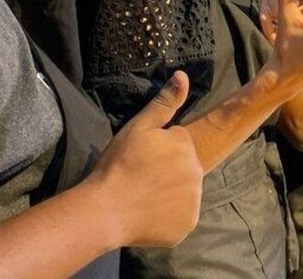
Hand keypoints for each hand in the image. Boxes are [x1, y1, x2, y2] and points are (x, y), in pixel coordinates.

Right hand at [86, 71, 203, 247]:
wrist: (105, 210)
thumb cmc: (118, 165)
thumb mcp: (138, 127)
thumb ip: (164, 102)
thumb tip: (183, 76)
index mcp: (186, 146)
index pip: (178, 143)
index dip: (159, 150)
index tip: (141, 158)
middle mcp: (197, 172)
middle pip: (184, 167)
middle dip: (168, 170)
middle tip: (141, 178)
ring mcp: (194, 201)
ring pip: (184, 192)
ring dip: (170, 193)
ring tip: (144, 197)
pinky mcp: (187, 225)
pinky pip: (181, 216)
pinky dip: (169, 216)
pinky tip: (149, 214)